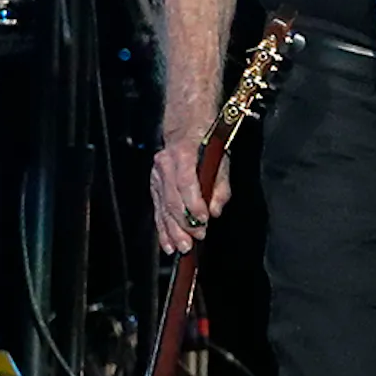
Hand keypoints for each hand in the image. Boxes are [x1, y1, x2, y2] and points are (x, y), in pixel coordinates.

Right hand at [150, 139, 228, 254]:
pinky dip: (162, 227)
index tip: (204, 220)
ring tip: (179, 248)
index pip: (186, 184)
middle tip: (192, 242)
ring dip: (170, 231)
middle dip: (182, 224)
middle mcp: (166, 165)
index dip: (194, 205)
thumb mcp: (221, 159)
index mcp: (183, 155)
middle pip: (172, 200)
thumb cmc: (206, 142)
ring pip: (162, 208)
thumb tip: (214, 211)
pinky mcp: (154, 184)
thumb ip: (220, 186)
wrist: (186, 127)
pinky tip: (166, 242)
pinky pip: (157, 209)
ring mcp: (157, 175)